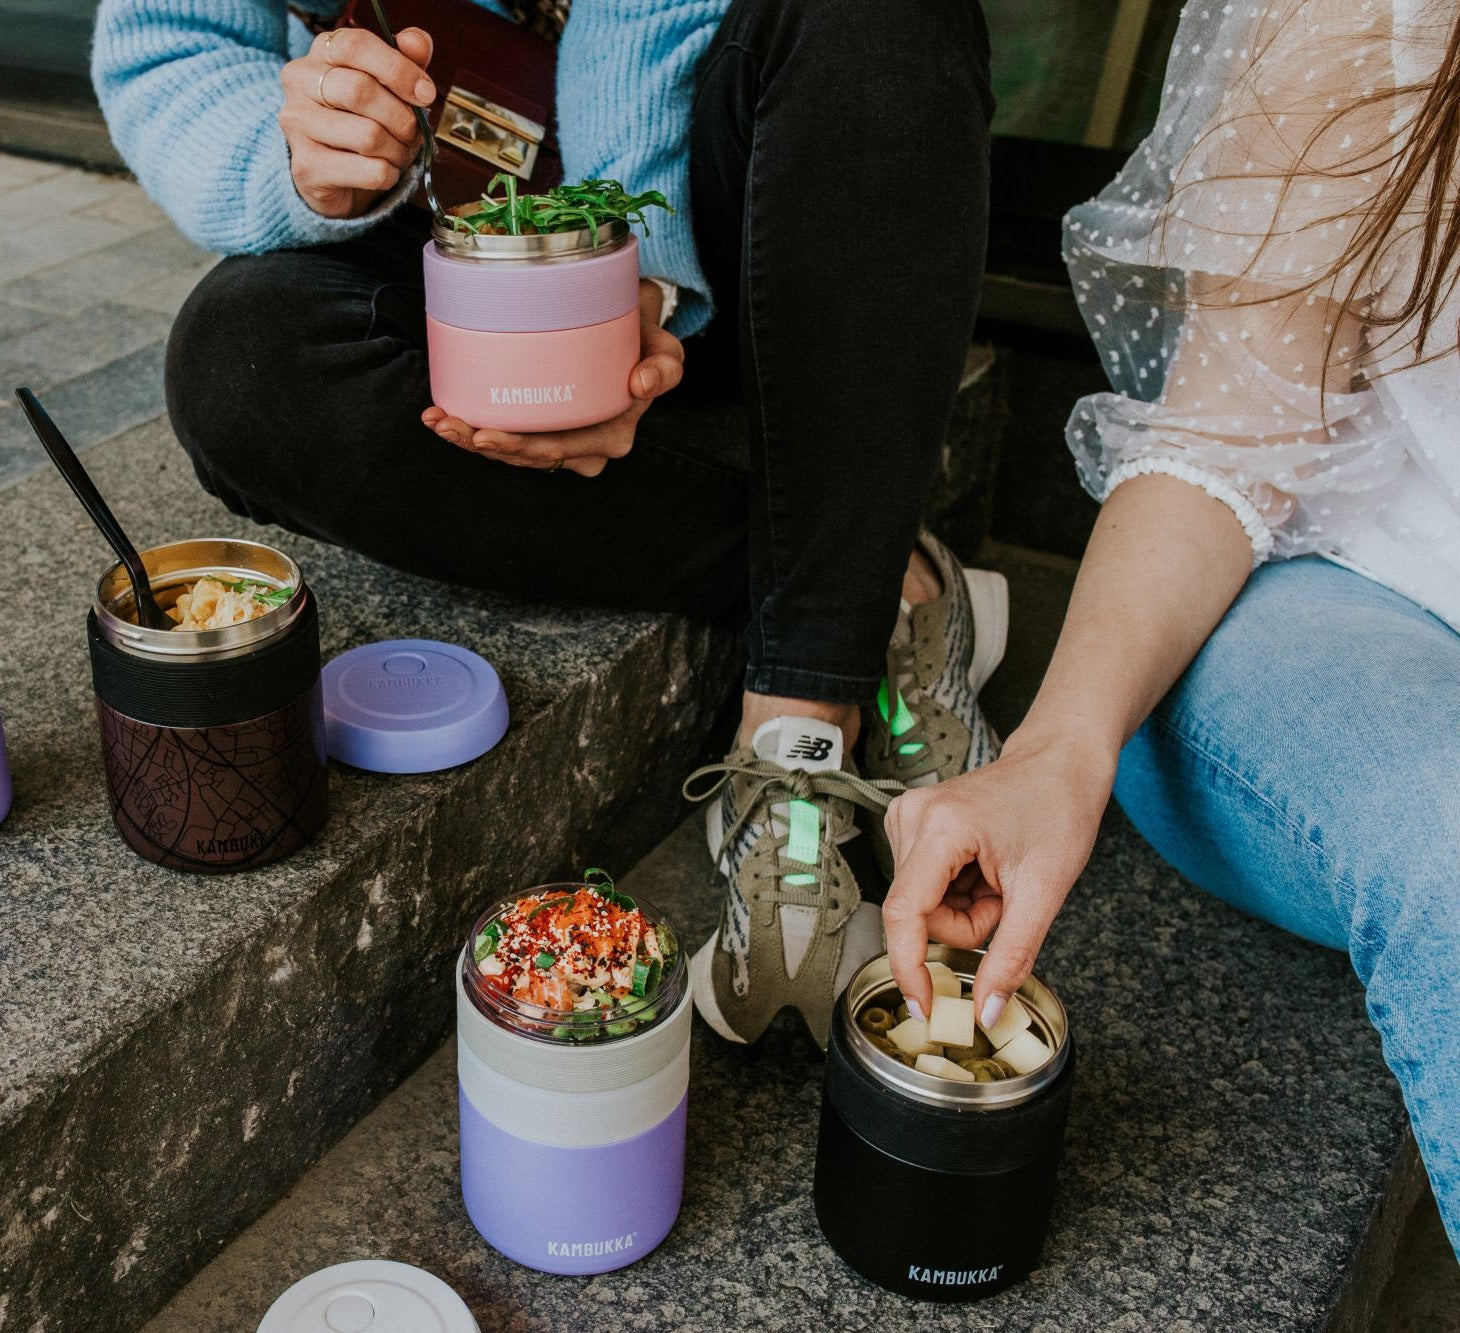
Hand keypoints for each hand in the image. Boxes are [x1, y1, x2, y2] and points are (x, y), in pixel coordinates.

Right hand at [279, 26, 434, 218]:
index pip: (356, 45)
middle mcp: (300, 82)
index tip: (425, 93)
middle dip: (402, 117)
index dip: (398, 69)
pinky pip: (370, 171)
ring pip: (368, 136)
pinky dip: (390, 174)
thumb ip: (406, 59)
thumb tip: (416, 42)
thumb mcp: (390, 84)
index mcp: (322, 53)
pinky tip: (384, 171)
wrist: (334, 175)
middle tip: (413, 132)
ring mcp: (297, 125)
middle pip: (360, 90)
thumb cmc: (364, 121)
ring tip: (398, 152)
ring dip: (398, 150)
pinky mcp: (307, 166)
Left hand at [422, 281, 684, 476]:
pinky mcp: (543, 429)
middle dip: (480, 444)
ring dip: (470, 439)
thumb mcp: (666, 351)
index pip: (557, 450)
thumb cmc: (644, 342)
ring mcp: (562, 443)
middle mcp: (585, 449)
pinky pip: (508, 437)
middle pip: (525, 455)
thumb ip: (665, 365)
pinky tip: (445, 418)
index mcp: (610, 436)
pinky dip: (474, 429)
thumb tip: (642, 384)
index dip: (517, 447)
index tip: (483, 434)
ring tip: (438, 420)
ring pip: (511, 452)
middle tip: (447, 424)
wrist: (633, 335)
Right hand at [881, 729, 1115, 1027]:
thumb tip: (984, 1012)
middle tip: (1006, 900)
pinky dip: (958, 893)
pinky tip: (983, 869)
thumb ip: (1012, 956)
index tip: (925, 1008)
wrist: (1060, 761)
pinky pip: (925, 889)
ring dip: (964, 910)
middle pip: (918, 915)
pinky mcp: (912, 825)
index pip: (903, 914)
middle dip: (966, 925)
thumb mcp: (1044, 891)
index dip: (909, 968)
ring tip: (999, 878)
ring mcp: (907, 818)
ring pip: (922, 906)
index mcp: (939, 828)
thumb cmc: (1058, 809)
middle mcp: (911, 817)